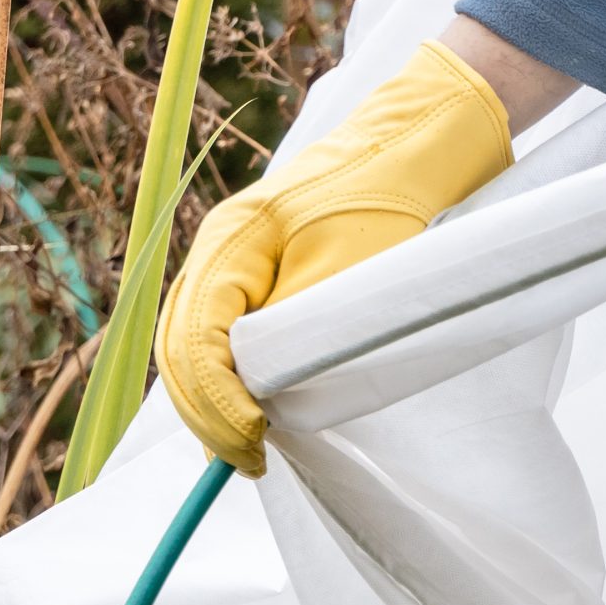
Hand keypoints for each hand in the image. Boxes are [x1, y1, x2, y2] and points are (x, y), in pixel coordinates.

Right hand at [155, 37, 516, 474]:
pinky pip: (226, 333)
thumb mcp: (350, 268)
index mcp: (231, 242)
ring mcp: (237, 259)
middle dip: (210, 412)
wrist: (421, 143)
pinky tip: (253, 414)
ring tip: (245, 449)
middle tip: (250, 461)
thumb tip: (262, 393)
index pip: (196, 340)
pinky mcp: (264, 271)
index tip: (255, 442)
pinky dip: (232, 378)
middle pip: (184, 347)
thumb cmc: (394, 198)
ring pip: (198, 343)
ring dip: (215, 400)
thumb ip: (300, 326)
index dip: (219, 402)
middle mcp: (221, 250)